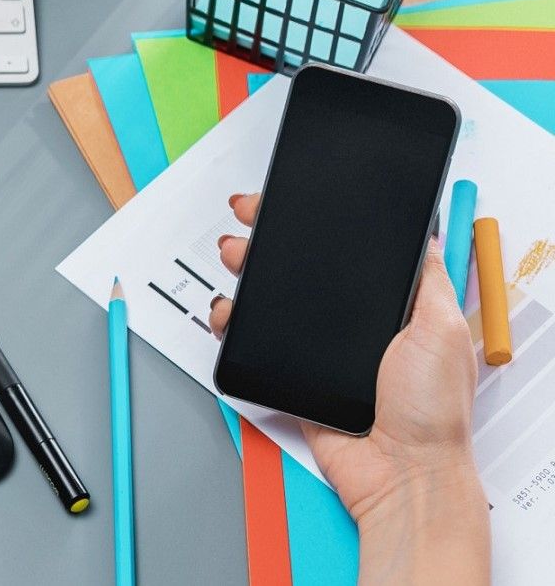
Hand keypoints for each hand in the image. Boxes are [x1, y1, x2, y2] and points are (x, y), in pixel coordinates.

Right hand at [210, 193, 487, 584]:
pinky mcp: (294, 376)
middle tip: (250, 227)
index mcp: (392, 308)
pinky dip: (235, 326)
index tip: (294, 204)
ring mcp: (321, 351)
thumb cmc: (432, 412)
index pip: (351, 254)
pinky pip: (257, 343)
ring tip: (236, 263)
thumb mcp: (445, 329)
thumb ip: (430, 280)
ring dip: (247, 279)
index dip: (321, 225)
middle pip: (303, 271)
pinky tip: (232, 314)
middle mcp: (354, 327)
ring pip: (273, 303)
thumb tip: (425, 235)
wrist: (398, 472)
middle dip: (270, 243)